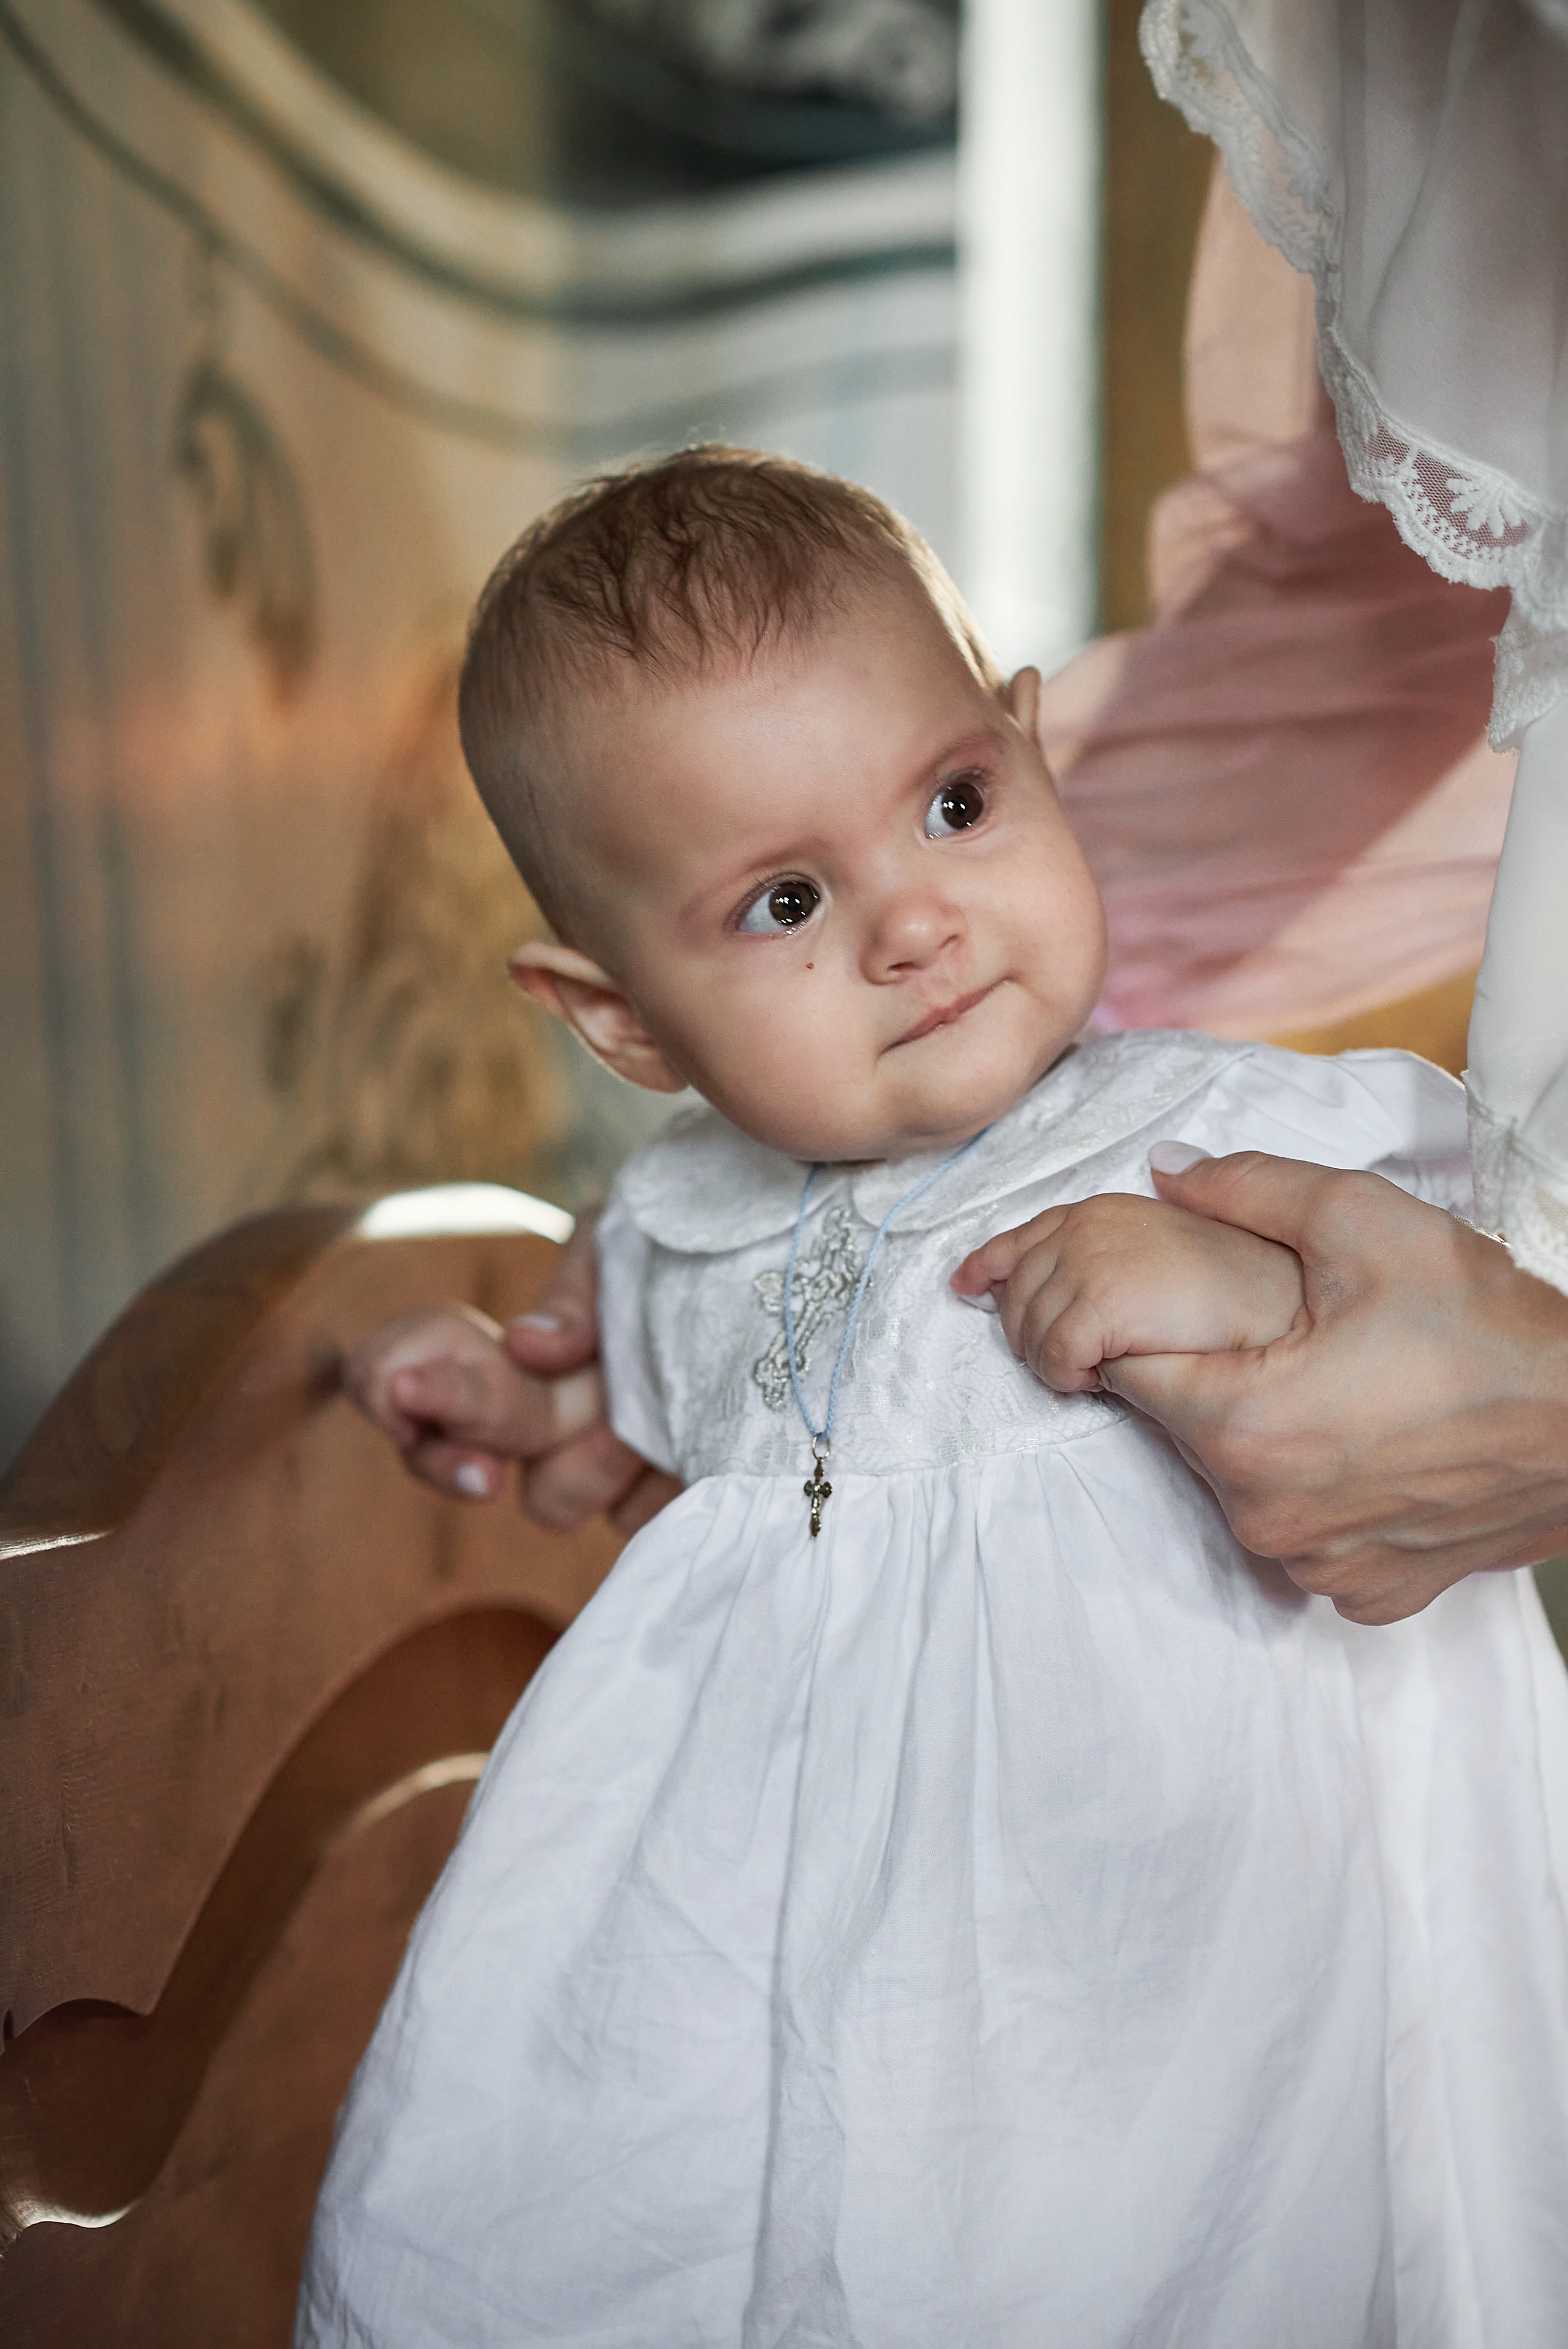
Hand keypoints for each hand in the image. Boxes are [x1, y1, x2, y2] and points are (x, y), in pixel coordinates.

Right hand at [344, 1215, 681, 1536]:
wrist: (763, 1273)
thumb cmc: (675, 1253)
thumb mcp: (621, 1243)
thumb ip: (575, 1290)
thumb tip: (528, 1346)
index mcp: (509, 1357)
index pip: (409, 1386)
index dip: (395, 1389)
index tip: (403, 1391)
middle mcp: (542, 1419)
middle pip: (471, 1450)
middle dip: (472, 1418)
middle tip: (512, 1418)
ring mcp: (597, 1466)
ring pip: (552, 1500)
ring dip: (593, 1455)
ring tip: (648, 1406)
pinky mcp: (662, 1497)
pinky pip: (636, 1516)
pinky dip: (659, 1480)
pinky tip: (696, 1432)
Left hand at [951, 1194, 1303, 1391]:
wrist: (1286, 1312)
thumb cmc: (1239, 1298)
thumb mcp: (1161, 1259)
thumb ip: (1105, 1258)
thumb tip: (1050, 1279)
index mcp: (1101, 1211)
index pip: (1018, 1238)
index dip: (988, 1265)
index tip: (967, 1285)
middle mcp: (1085, 1225)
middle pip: (1014, 1294)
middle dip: (1032, 1333)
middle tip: (1079, 1359)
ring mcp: (1089, 1261)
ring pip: (1027, 1332)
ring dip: (1056, 1361)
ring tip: (1103, 1368)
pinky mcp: (1099, 1303)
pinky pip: (1052, 1358)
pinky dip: (1070, 1377)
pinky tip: (1107, 1378)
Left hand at [1104, 1153, 1567, 1622]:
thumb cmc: (1487, 1322)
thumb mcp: (1362, 1219)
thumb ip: (1244, 1188)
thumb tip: (1164, 1170)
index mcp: (1243, 1429)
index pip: (1130, 1370)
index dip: (1154, 1327)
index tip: (1204, 1308)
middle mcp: (1265, 1516)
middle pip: (1189, 1431)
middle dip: (1222, 1380)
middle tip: (1298, 1341)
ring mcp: (1319, 1565)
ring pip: (1246, 1488)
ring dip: (1272, 1442)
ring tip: (1345, 1391)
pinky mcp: (1369, 1592)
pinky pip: (1312, 1540)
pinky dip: (1328, 1499)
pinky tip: (1374, 1451)